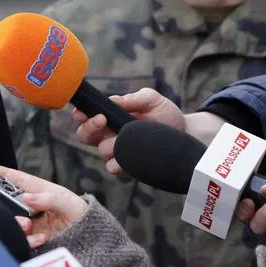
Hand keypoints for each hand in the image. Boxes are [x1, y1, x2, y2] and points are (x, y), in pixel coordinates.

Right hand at [0, 165, 87, 248]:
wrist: (93, 241)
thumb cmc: (79, 213)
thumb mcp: (66, 202)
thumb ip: (47, 198)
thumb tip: (26, 198)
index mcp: (36, 190)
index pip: (14, 178)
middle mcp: (29, 206)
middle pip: (7, 201)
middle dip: (3, 203)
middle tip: (7, 206)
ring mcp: (29, 223)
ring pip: (11, 221)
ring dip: (16, 223)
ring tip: (28, 225)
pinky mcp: (32, 240)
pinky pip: (22, 240)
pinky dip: (28, 241)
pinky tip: (41, 239)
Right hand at [71, 87, 185, 175]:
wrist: (185, 133)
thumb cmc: (164, 113)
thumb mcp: (151, 99)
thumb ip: (133, 98)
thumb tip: (113, 100)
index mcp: (108, 116)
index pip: (85, 116)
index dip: (80, 114)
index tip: (84, 112)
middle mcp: (108, 135)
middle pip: (84, 135)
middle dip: (89, 128)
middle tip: (102, 120)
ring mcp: (117, 152)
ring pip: (101, 151)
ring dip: (110, 144)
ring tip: (126, 137)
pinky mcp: (127, 167)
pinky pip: (113, 167)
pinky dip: (118, 162)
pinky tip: (130, 155)